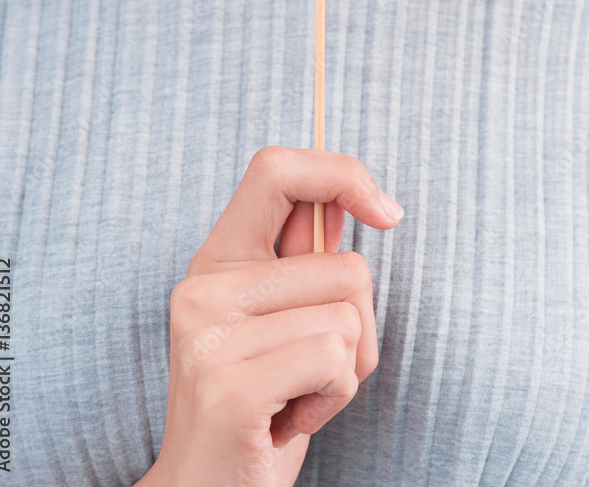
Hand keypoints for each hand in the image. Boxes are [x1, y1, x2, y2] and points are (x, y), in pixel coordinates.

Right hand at [147, 145, 404, 486]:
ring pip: (346, 315)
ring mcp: (209, 334)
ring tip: (296, 395)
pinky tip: (291, 420)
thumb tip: (352, 200)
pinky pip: (334, 358)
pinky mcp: (229, 384)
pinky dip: (334, 396)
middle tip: (311, 369)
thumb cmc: (261, 405)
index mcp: (216, 259)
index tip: (386, 213)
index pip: (275, 169)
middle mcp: (202, 286)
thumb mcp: (277, 321)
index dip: (341, 173)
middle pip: (345, 265)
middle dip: (358, 326)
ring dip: (346, 369)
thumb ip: (304, 260)